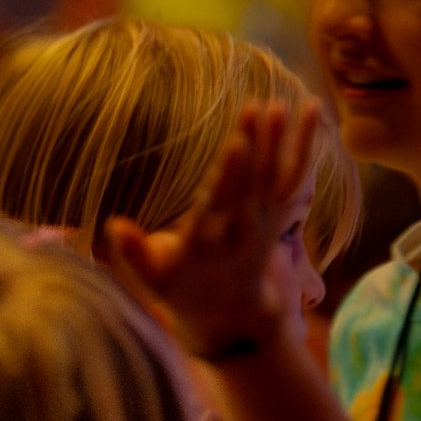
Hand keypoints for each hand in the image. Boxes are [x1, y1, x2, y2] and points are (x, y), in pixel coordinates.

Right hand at [105, 101, 318, 360]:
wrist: (233, 316)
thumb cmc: (183, 292)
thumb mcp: (153, 281)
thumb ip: (133, 253)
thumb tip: (114, 225)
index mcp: (208, 242)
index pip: (221, 200)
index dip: (231, 171)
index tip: (238, 142)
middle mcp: (241, 230)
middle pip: (251, 181)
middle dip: (256, 143)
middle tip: (257, 107)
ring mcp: (263, 224)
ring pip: (273, 176)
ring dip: (278, 140)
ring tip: (280, 104)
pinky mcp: (276, 218)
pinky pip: (293, 180)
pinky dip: (302, 150)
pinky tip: (306, 116)